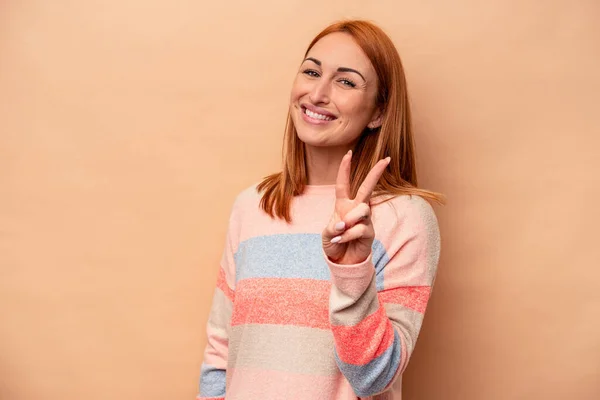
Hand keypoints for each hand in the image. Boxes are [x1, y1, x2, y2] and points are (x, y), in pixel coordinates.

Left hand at [322, 150, 390, 264]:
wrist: (342, 261)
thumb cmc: (334, 242)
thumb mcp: (327, 234)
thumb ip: (333, 227)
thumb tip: (344, 223)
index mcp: (343, 205)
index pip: (344, 184)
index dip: (345, 169)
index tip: (348, 153)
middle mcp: (356, 209)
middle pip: (367, 187)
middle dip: (376, 173)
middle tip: (386, 159)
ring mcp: (365, 220)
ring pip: (362, 209)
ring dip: (350, 220)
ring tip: (342, 229)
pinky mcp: (369, 232)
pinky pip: (360, 228)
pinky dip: (348, 235)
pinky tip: (342, 240)